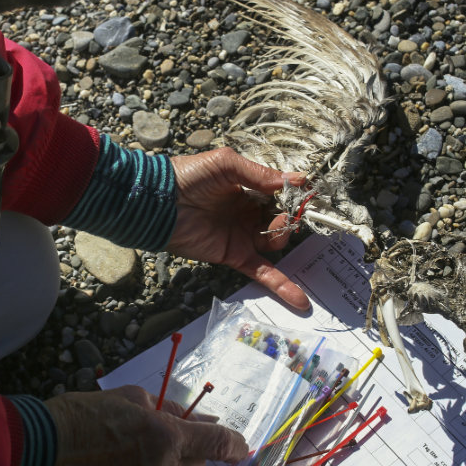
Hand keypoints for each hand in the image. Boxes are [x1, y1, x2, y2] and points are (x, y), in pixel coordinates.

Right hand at [36, 385, 247, 465]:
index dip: (233, 444)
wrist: (34, 453)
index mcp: (164, 439)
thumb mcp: (127, 398)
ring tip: (129, 465)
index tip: (239, 447)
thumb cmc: (78, 418)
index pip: (217, 444)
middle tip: (158, 445)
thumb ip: (166, 410)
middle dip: (186, 456)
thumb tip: (195, 420)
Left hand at [168, 147, 309, 309]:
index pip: (280, 194)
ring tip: (275, 228)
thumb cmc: (188, 176)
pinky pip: (261, 271)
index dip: (293, 196)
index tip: (306, 195)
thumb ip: (259, 174)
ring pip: (275, 242)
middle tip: (289, 212)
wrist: (159, 202)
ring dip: (282, 236)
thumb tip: (297, 180)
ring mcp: (242, 235)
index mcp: (248, 188)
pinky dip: (280, 285)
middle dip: (290, 216)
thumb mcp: (226, 165)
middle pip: (281, 218)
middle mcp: (248, 212)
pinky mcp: (234, 255)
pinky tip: (299, 300)